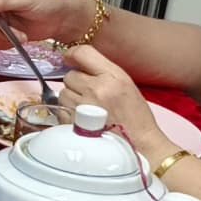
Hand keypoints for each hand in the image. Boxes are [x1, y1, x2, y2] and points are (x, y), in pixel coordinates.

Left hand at [61, 46, 175, 163]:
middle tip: (90, 95)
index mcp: (113, 77)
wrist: (140, 147)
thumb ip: (103, 71)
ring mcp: (82, 108)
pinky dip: (68, 114)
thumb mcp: (126, 85)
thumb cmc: (135, 118)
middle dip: (76, 83)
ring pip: (63, 93)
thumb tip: (75, 59)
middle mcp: (96, 89)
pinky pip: (60, 111)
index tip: (70, 59)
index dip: (73, 55)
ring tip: (88, 110)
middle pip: (69, 75)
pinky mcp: (72, 124)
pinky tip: (83, 121)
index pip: (82, 53)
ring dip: (71, 99)